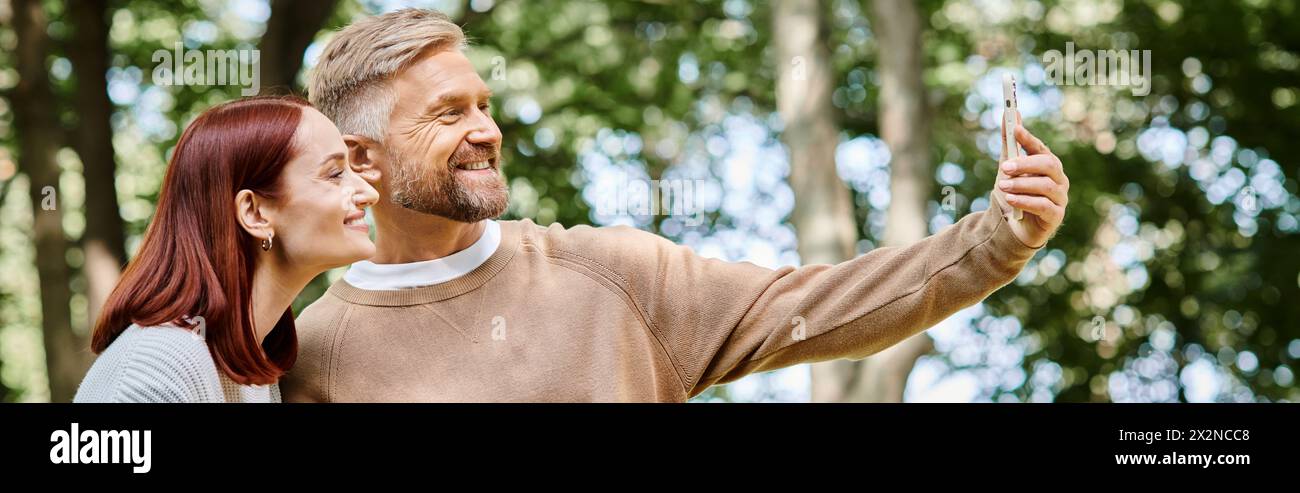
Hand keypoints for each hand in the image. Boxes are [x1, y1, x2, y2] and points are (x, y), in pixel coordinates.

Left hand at [992, 119, 1067, 248]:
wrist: (1015, 228)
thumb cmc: (1015, 194)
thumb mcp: (1008, 169)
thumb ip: (1010, 145)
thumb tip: (1009, 115)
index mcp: (1048, 165)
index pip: (1041, 148)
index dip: (1029, 138)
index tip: (1015, 129)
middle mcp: (1058, 179)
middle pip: (1048, 165)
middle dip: (1025, 164)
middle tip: (1004, 167)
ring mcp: (1060, 198)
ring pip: (1044, 186)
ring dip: (1021, 184)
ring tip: (1002, 186)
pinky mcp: (1056, 216)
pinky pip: (1043, 206)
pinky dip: (1025, 201)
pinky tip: (1010, 199)